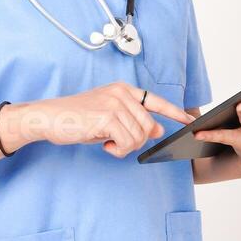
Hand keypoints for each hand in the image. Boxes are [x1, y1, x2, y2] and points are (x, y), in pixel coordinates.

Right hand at [37, 82, 195, 158]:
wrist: (50, 118)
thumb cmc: (77, 119)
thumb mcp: (109, 117)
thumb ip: (133, 120)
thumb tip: (158, 129)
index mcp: (123, 89)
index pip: (155, 101)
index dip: (174, 112)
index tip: (189, 120)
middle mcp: (121, 93)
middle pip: (148, 127)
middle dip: (135, 141)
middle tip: (114, 141)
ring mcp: (115, 103)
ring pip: (139, 137)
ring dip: (124, 147)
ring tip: (106, 140)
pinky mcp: (108, 117)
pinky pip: (127, 143)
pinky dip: (117, 150)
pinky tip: (103, 144)